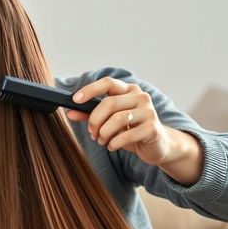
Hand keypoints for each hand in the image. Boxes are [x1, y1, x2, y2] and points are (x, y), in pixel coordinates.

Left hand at [67, 77, 203, 183]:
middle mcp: (140, 97)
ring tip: (101, 141)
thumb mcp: (109, 122)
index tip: (75, 100)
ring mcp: (148, 111)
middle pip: (109, 104)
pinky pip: (126, 135)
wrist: (156, 145)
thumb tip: (70, 112)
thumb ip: (91, 115)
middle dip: (95, 121)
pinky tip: (112, 146)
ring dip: (103, 133)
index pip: (108, 83)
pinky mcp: (152, 128)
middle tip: (91, 133)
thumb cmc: (130, 130)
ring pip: (117, 119)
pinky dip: (114, 143)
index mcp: (129, 91)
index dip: (90, 90)